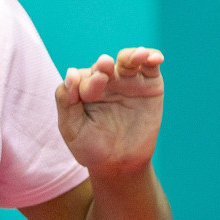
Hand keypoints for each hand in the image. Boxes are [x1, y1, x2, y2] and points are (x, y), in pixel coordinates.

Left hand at [55, 47, 164, 178]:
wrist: (120, 164)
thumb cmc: (91, 147)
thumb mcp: (72, 129)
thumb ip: (66, 102)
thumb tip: (71, 73)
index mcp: (82, 88)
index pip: (82, 79)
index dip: (85, 83)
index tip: (87, 92)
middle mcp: (104, 80)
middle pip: (103, 66)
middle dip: (104, 66)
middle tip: (105, 65)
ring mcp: (127, 81)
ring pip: (128, 60)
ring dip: (132, 55)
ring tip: (138, 55)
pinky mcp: (148, 85)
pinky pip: (149, 67)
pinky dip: (152, 57)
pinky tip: (154, 58)